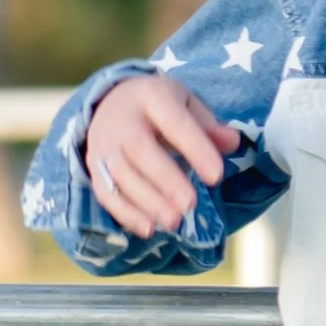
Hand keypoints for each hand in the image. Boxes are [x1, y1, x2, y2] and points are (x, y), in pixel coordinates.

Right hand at [82, 73, 240, 237]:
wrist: (110, 102)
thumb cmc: (159, 108)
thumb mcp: (187, 105)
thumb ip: (209, 126)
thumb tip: (232, 142)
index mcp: (151, 96)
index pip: (174, 122)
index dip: (195, 148)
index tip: (216, 176)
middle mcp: (122, 119)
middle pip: (139, 150)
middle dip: (165, 180)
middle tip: (189, 204)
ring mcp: (103, 144)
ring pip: (120, 175)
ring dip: (147, 202)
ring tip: (174, 221)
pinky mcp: (93, 167)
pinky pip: (106, 193)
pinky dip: (126, 214)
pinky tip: (149, 228)